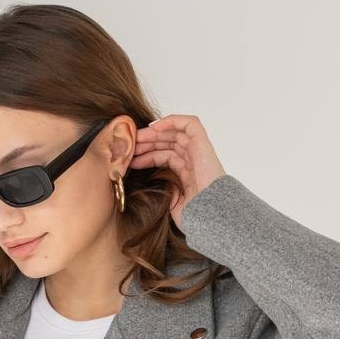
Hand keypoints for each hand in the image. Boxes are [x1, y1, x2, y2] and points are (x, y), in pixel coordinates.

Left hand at [129, 114, 225, 231]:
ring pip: (175, 133)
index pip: (166, 157)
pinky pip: (189, 124)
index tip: (131, 159)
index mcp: (188, 175)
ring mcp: (199, 153)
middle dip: (148, 142)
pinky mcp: (203, 145)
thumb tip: (153, 181)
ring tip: (136, 138)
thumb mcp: (173, 204)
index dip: (148, 156)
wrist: (210, 217)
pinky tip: (153, 128)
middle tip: (129, 145)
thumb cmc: (195, 217)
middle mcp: (194, 162)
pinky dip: (171, 121)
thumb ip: (166, 190)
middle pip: (169, 143)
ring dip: (155, 133)